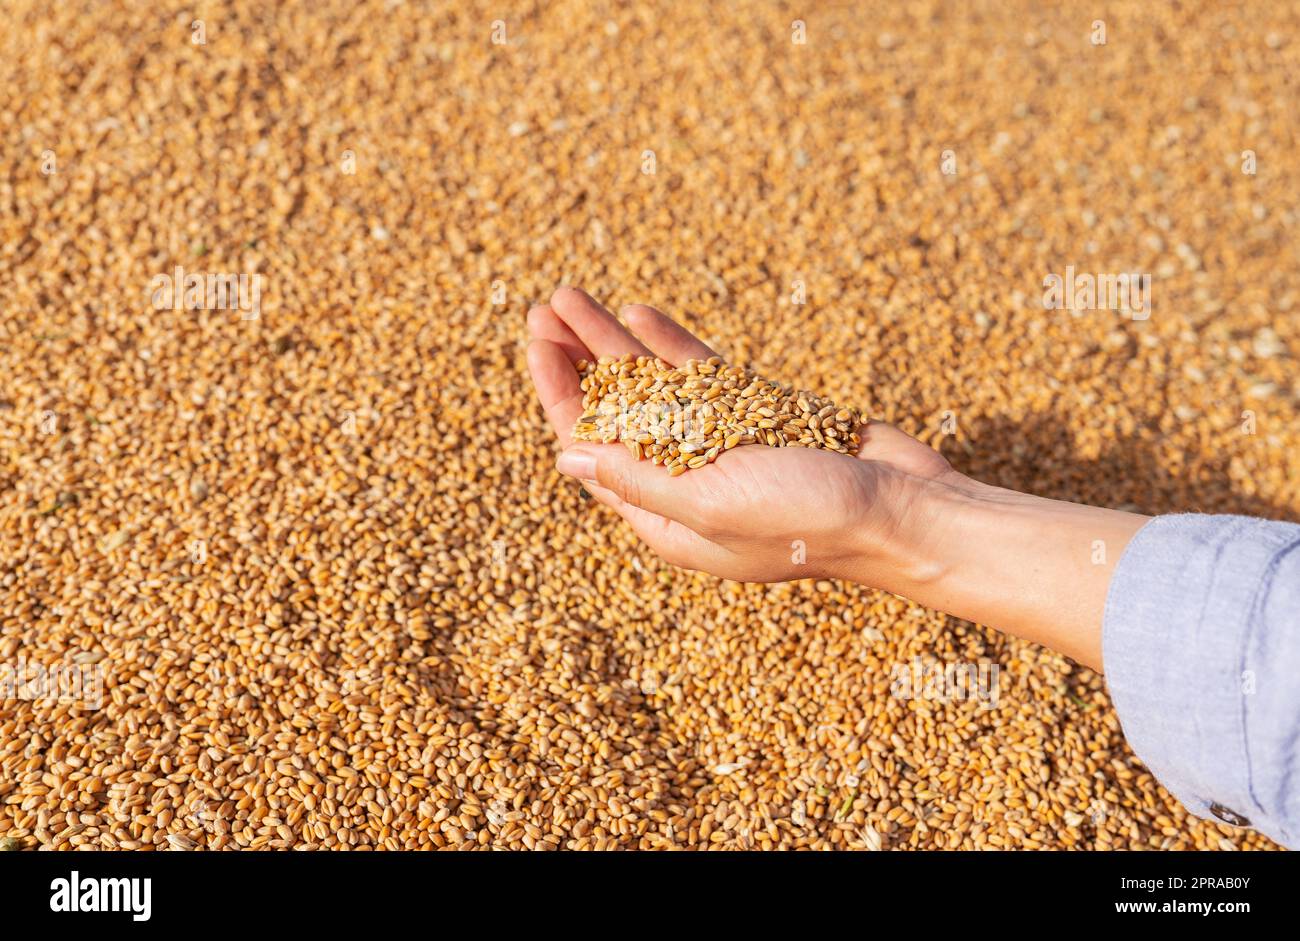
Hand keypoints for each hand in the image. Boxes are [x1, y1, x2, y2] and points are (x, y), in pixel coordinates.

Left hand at [526, 287, 962, 583]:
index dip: (560, 392)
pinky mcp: (758, 417)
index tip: (536, 340)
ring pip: (651, 388)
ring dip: (613, 343)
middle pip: (614, 412)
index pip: (591, 448)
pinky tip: (638, 315)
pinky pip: (700, 378)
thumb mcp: (711, 503)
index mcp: (665, 518)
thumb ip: (637, 479)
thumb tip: (567, 458)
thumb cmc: (810, 521)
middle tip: (544, 306)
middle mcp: (685, 482)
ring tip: (576, 296)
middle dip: (577, 360)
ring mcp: (721, 447)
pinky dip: (669, 347)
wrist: (905, 510)